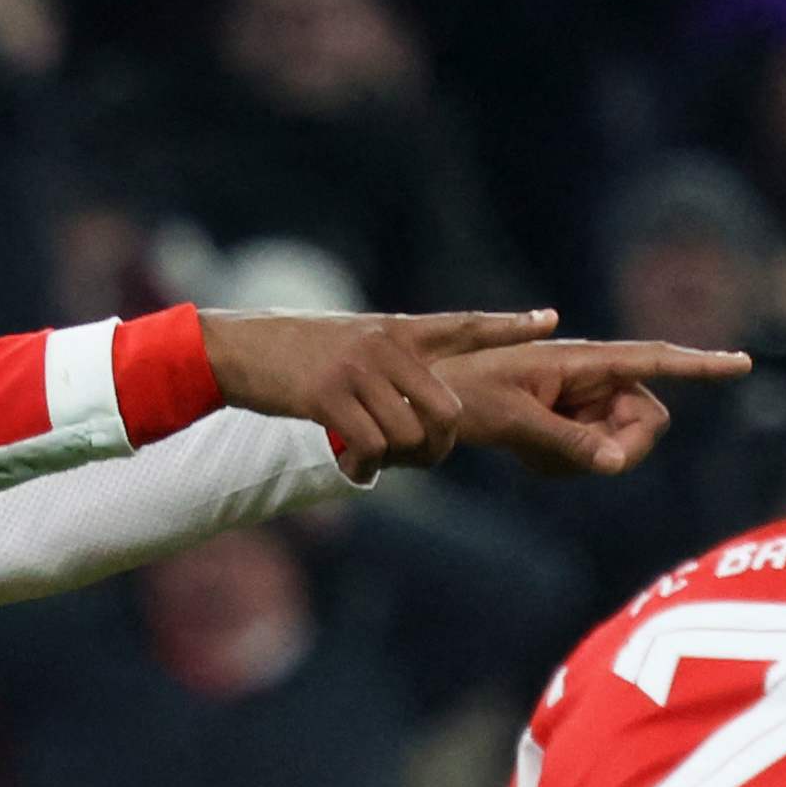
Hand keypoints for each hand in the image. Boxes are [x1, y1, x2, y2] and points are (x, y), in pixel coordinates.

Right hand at [200, 308, 564, 470]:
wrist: (234, 350)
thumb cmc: (290, 355)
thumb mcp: (349, 344)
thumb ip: (390, 365)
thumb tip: (421, 405)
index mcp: (396, 331)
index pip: (464, 327)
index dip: (508, 327)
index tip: (551, 319)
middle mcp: (386, 346)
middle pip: (446, 409)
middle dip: (438, 445)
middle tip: (419, 457)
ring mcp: (359, 369)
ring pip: (409, 434)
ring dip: (395, 460)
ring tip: (370, 458)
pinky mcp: (331, 396)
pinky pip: (372, 446)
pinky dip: (366, 467)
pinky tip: (352, 466)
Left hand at [442, 337, 753, 477]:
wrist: (435, 407)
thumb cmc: (470, 397)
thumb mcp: (516, 420)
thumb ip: (569, 442)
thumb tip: (617, 463)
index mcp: (584, 360)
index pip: (655, 359)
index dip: (700, 363)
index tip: (742, 363)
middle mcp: (594, 379)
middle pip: (645, 421)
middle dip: (618, 447)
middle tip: (565, 455)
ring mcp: (586, 403)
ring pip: (618, 446)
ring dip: (581, 460)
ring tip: (531, 450)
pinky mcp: (575, 425)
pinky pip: (593, 458)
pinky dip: (564, 466)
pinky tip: (529, 455)